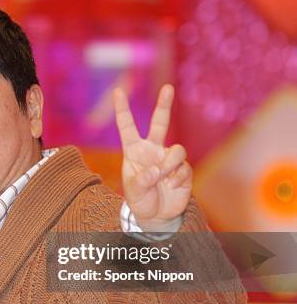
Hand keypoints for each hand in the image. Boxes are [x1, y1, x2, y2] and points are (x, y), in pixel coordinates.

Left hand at [114, 84, 191, 230]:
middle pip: (160, 122)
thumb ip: (142, 180)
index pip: (127, 127)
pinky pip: (184, 167)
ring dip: (169, 165)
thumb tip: (156, 169)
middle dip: (164, 105)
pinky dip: (177, 179)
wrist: (157, 216)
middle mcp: (152, 150)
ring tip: (163, 179)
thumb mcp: (133, 193)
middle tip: (167, 87)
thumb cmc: (140, 201)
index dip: (123, 109)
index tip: (118, 91)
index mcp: (134, 151)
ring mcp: (169, 158)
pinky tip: (171, 186)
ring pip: (177, 149)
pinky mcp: (184, 169)